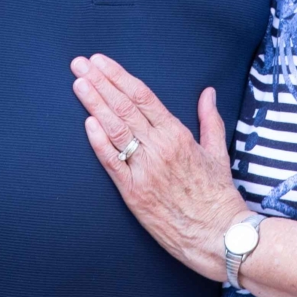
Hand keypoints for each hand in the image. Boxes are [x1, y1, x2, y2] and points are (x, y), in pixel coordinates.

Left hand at [72, 53, 249, 281]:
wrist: (218, 234)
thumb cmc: (218, 196)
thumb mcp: (218, 152)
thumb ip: (209, 119)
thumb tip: (208, 93)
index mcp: (177, 134)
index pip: (142, 96)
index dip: (119, 76)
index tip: (101, 62)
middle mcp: (158, 148)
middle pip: (123, 107)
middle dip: (99, 83)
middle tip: (81, 64)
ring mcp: (143, 170)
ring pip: (115, 129)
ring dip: (94, 104)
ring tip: (79, 84)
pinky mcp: (133, 193)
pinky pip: (112, 163)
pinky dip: (99, 142)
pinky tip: (87, 123)